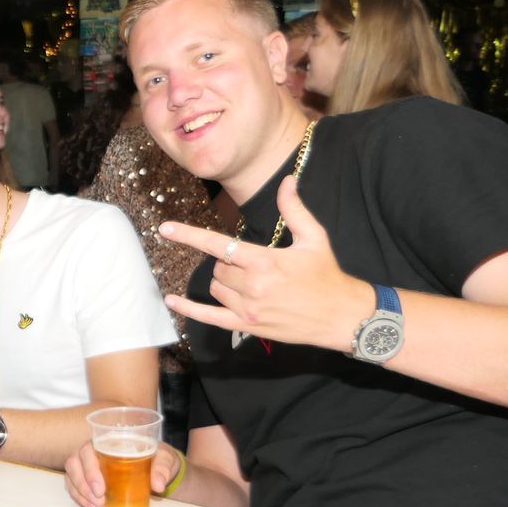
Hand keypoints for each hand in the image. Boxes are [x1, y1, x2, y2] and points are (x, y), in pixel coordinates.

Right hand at [64, 440, 185, 506]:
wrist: (156, 466)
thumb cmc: (156, 457)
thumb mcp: (164, 458)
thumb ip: (162, 468)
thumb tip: (157, 484)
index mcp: (106, 441)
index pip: (88, 450)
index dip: (89, 470)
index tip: (101, 489)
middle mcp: (92, 451)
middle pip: (74, 464)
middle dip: (83, 485)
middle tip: (100, 501)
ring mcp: (87, 464)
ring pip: (72, 476)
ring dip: (81, 494)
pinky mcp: (87, 478)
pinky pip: (75, 487)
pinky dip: (82, 499)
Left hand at [158, 176, 372, 351]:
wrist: (342, 316)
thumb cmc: (328, 275)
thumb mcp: (314, 238)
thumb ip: (294, 209)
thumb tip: (287, 181)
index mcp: (264, 261)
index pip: (217, 244)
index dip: (188, 235)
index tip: (165, 228)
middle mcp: (252, 286)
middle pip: (218, 267)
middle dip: (228, 261)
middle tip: (253, 264)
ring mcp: (248, 309)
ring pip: (215, 287)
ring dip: (223, 280)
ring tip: (251, 281)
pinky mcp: (248, 325)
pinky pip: (209, 317)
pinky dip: (189, 309)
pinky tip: (173, 300)